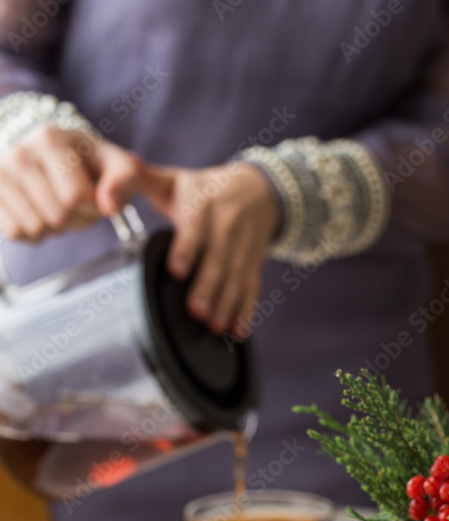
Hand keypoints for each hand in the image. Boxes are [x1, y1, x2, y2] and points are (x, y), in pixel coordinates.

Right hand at [0, 126, 141, 240]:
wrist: (57, 157)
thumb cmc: (92, 164)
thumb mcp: (119, 166)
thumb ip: (125, 182)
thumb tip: (109, 207)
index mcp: (50, 140)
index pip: (76, 197)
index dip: (94, 209)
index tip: (97, 197)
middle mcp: (19, 154)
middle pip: (57, 216)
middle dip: (78, 220)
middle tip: (79, 204)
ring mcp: (0, 175)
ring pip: (37, 228)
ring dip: (57, 228)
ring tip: (60, 205)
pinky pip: (17, 233)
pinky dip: (36, 233)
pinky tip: (42, 212)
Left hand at [138, 161, 280, 335]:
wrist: (256, 191)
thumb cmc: (204, 190)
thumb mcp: (174, 180)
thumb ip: (141, 180)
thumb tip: (111, 185)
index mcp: (202, 200)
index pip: (195, 224)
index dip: (187, 247)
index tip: (177, 270)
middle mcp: (227, 222)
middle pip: (218, 256)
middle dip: (208, 285)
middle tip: (196, 311)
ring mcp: (244, 244)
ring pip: (237, 275)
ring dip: (227, 302)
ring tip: (214, 325)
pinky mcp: (255, 263)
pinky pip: (253, 287)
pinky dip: (247, 310)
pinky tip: (238, 331)